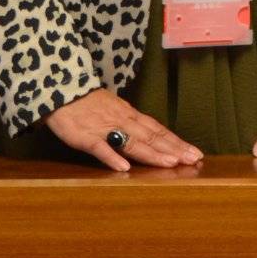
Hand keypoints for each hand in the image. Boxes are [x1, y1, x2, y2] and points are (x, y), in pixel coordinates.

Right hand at [45, 88, 202, 171]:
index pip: (158, 129)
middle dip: (173, 149)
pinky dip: (111, 157)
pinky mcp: (84, 136)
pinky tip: (123, 168)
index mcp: (130, 115)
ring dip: (152, 153)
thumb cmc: (88, 102)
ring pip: (132, 142)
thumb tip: (151, 137)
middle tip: (193, 160)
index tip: (195, 153)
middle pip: (151, 136)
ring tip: (170, 163)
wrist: (61, 89)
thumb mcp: (114, 109)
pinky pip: (99, 147)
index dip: (177, 142)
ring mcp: (104, 128)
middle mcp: (122, 121)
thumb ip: (131, 124)